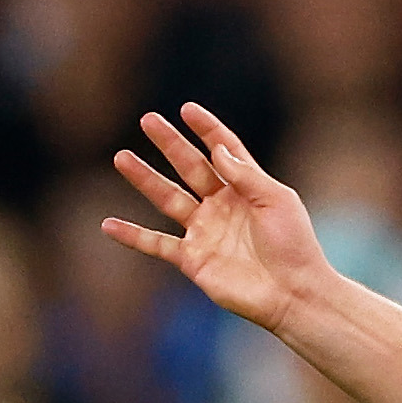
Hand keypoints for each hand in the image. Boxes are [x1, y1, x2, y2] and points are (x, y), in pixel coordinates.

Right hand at [103, 104, 335, 333]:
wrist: (292, 294)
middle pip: (190, 167)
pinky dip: (133, 236)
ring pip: (167, 199)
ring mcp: (205, 232)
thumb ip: (246, 174)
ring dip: (144, 179)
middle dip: (169, 144)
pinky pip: (156, 244)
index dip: (207, 129)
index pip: (223, 150)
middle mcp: (222, 206)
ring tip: (121, 157)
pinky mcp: (193, 259)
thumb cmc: (294, 245)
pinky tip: (108, 224)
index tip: (187, 109)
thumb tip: (217, 149)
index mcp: (247, 188)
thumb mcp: (276, 200)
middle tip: (148, 119)